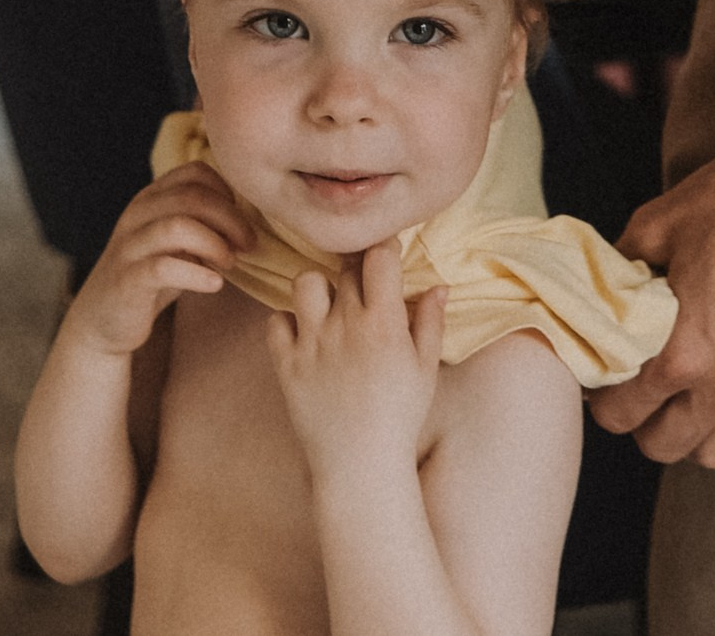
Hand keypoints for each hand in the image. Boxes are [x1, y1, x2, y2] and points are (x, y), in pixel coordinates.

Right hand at [63, 162, 254, 357]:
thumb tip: (254, 214)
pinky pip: (163, 268)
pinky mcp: (126, 280)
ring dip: (214, 244)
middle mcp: (137, 215)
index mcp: (152, 198)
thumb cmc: (154, 275)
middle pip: (192, 196)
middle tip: (248, 244)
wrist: (106, 320)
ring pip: (177, 226)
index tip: (243, 219)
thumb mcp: (180, 241)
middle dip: (230, 219)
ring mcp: (129, 246)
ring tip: (230, 262)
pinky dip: (196, 274)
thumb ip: (206, 222)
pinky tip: (215, 284)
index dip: (228, 191)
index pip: (196, 172)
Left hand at [267, 240, 448, 466]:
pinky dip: (288, 322)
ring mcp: (311, 343)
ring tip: (330, 305)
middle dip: (355, 268)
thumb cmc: (400, 416)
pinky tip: (306, 334)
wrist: (359, 464)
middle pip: (344, 268)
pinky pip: (276, 321)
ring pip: (304, 283)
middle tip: (363, 285)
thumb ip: (430, 322)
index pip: (379, 258)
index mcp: (384, 324)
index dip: (384, 249)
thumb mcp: (426, 368)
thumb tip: (439, 286)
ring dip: (319, 288)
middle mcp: (345, 325)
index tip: (387, 256)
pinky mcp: (286, 364)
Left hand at [590, 98, 714, 467]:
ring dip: (700, 435)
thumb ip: (624, 267)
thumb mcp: (659, 222)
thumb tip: (605, 286)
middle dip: (645, 423)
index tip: (609, 380)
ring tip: (694, 402)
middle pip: (667, 446)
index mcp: (683, 351)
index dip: (606, 399)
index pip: (622, 415)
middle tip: (645, 390)